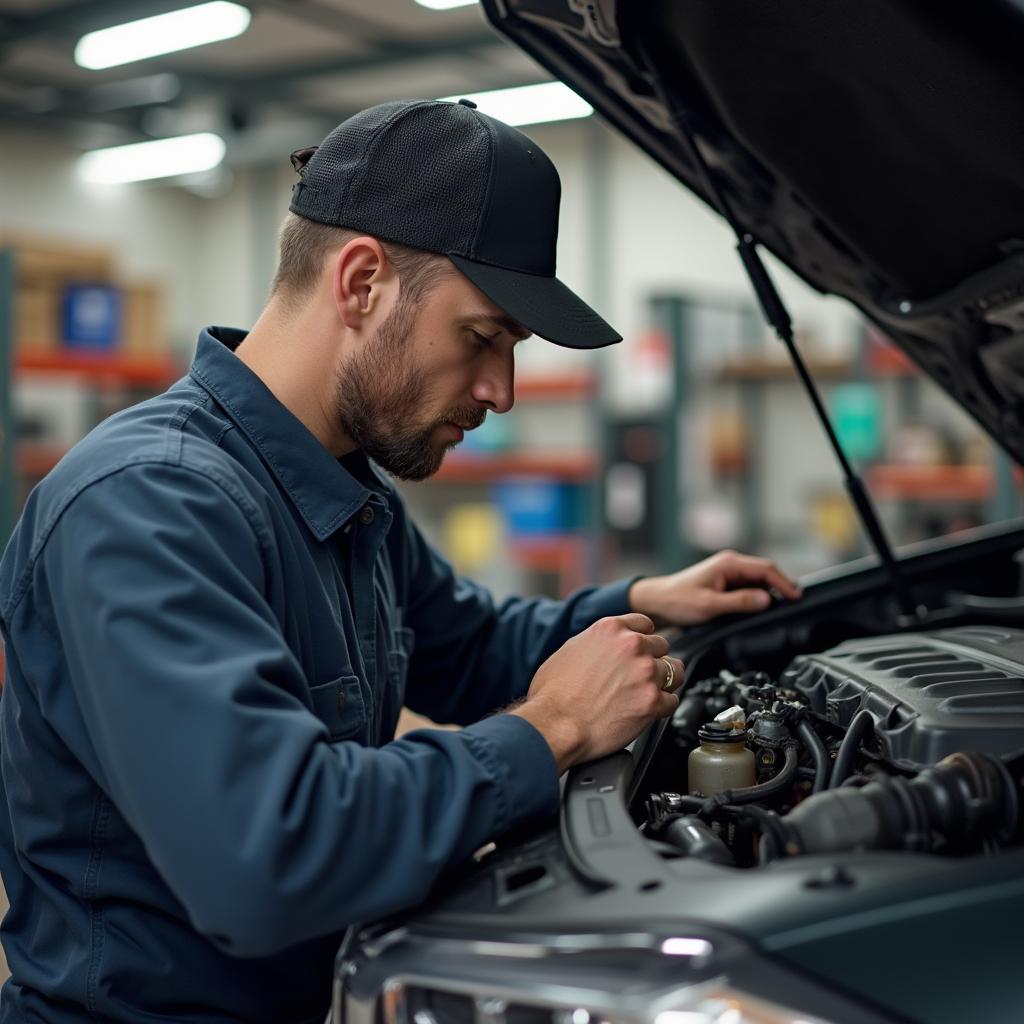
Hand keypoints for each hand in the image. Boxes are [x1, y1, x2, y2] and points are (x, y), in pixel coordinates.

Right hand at [510, 613, 682, 772]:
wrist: (556, 725)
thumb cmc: (553, 694)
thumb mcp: (569, 650)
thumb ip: (595, 643)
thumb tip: (603, 648)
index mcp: (611, 629)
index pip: (644, 624)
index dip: (643, 638)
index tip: (641, 649)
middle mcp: (632, 646)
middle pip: (662, 646)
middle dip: (653, 660)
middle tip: (640, 675)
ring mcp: (645, 673)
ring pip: (674, 671)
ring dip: (664, 682)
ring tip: (650, 692)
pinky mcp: (652, 702)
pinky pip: (672, 701)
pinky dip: (663, 707)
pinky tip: (650, 710)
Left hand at [628, 550, 801, 626]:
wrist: (658, 602)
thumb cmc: (678, 600)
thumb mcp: (709, 605)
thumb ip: (739, 602)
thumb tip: (765, 600)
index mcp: (728, 563)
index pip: (765, 569)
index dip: (784, 582)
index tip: (796, 596)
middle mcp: (730, 564)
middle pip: (765, 572)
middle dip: (782, 586)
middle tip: (797, 602)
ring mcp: (728, 572)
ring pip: (758, 579)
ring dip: (771, 591)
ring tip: (785, 606)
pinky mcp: (725, 582)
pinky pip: (749, 586)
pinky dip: (760, 595)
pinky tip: (765, 606)